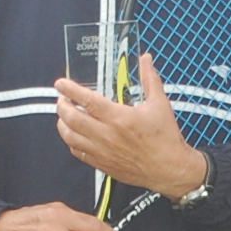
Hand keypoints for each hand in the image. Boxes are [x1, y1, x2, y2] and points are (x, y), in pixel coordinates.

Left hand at [54, 53, 208, 199]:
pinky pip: (78, 153)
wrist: (170, 169)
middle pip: (73, 119)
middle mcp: (107, 135)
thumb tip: (146, 60)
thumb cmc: (165, 139)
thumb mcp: (160, 104)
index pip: (87, 101)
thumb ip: (150, 79)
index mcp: (119, 118)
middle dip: (62, 106)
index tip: (61, 84)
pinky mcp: (102, 164)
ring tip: (64, 116)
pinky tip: (74, 135)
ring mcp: (102, 151)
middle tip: (61, 99)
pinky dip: (71, 142)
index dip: (70, 90)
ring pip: (70, 137)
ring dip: (63, 124)